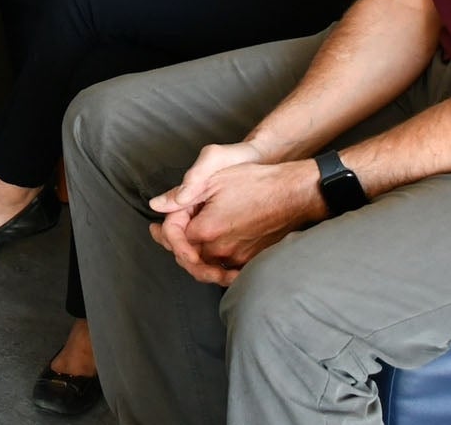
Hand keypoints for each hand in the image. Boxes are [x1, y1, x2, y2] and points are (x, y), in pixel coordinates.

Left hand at [148, 155, 319, 285]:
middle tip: (161, 236)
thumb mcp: (214, 177)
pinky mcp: (251, 261)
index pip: (174, 235)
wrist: (293, 193)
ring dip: (190, 258)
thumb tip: (157, 205)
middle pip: (186, 256)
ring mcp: (237, 258)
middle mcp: (220, 249)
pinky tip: (206, 261)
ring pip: (204, 267)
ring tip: (181, 249)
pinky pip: (225, 272)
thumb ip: (182, 193)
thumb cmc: (255, 180)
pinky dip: (212, 268)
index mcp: (207, 228)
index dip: (164, 227)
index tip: (160, 222)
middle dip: (172, 245)